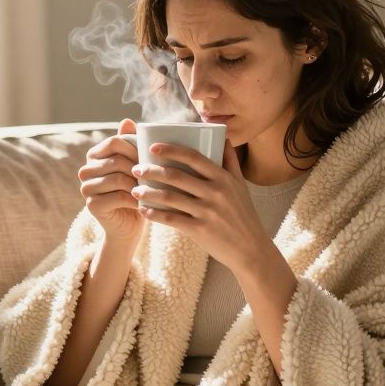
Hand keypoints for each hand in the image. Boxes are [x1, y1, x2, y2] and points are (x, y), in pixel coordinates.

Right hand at [78, 119, 145, 241]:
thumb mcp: (136, 166)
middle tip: (157, 176)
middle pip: (117, 160)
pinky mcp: (92, 205)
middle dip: (140, 168)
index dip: (136, 147)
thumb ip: (130, 144)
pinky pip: (118, 196)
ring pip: (118, 178)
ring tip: (153, 188)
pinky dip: (136, 199)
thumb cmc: (136, 192)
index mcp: (94, 156)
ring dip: (139, 184)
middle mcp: (85, 170)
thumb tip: (127, 120)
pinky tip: (146, 202)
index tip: (152, 157)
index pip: (115, 141)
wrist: (130, 226)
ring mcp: (85, 188)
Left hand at [130, 138, 267, 272]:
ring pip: (170, 197)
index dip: (171, 150)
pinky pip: (171, 219)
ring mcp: (207, 211)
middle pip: (176, 176)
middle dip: (151, 171)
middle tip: (136, 169)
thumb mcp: (240, 185)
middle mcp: (215, 192)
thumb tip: (224, 136)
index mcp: (223, 178)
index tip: (152, 147)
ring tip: (134, 190)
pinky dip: (154, 214)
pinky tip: (143, 210)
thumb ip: (230, 160)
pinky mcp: (200, 230)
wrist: (250, 249)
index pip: (193, 157)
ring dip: (148, 193)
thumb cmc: (243, 214)